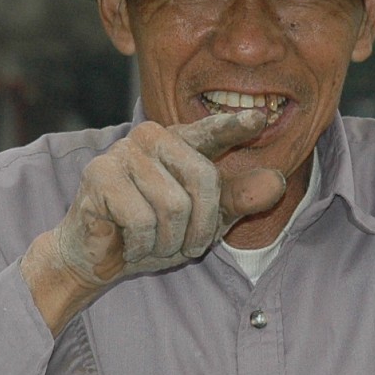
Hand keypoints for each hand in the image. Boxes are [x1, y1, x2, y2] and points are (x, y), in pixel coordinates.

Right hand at [22, 111, 286, 331]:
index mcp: (180, 142)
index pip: (213, 131)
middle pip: (203, 178)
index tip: (261, 118)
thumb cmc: (154, 233)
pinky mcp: (99, 175)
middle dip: (201, 225)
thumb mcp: (205, 220)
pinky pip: (142, 220)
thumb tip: (277, 182)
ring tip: (154, 242)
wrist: (97, 256)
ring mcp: (123, 152)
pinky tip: (130, 242)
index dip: (235, 126)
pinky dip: (143, 245)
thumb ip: (238, 199)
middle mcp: (152, 137)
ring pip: (173, 205)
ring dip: (169, 240)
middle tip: (187, 244)